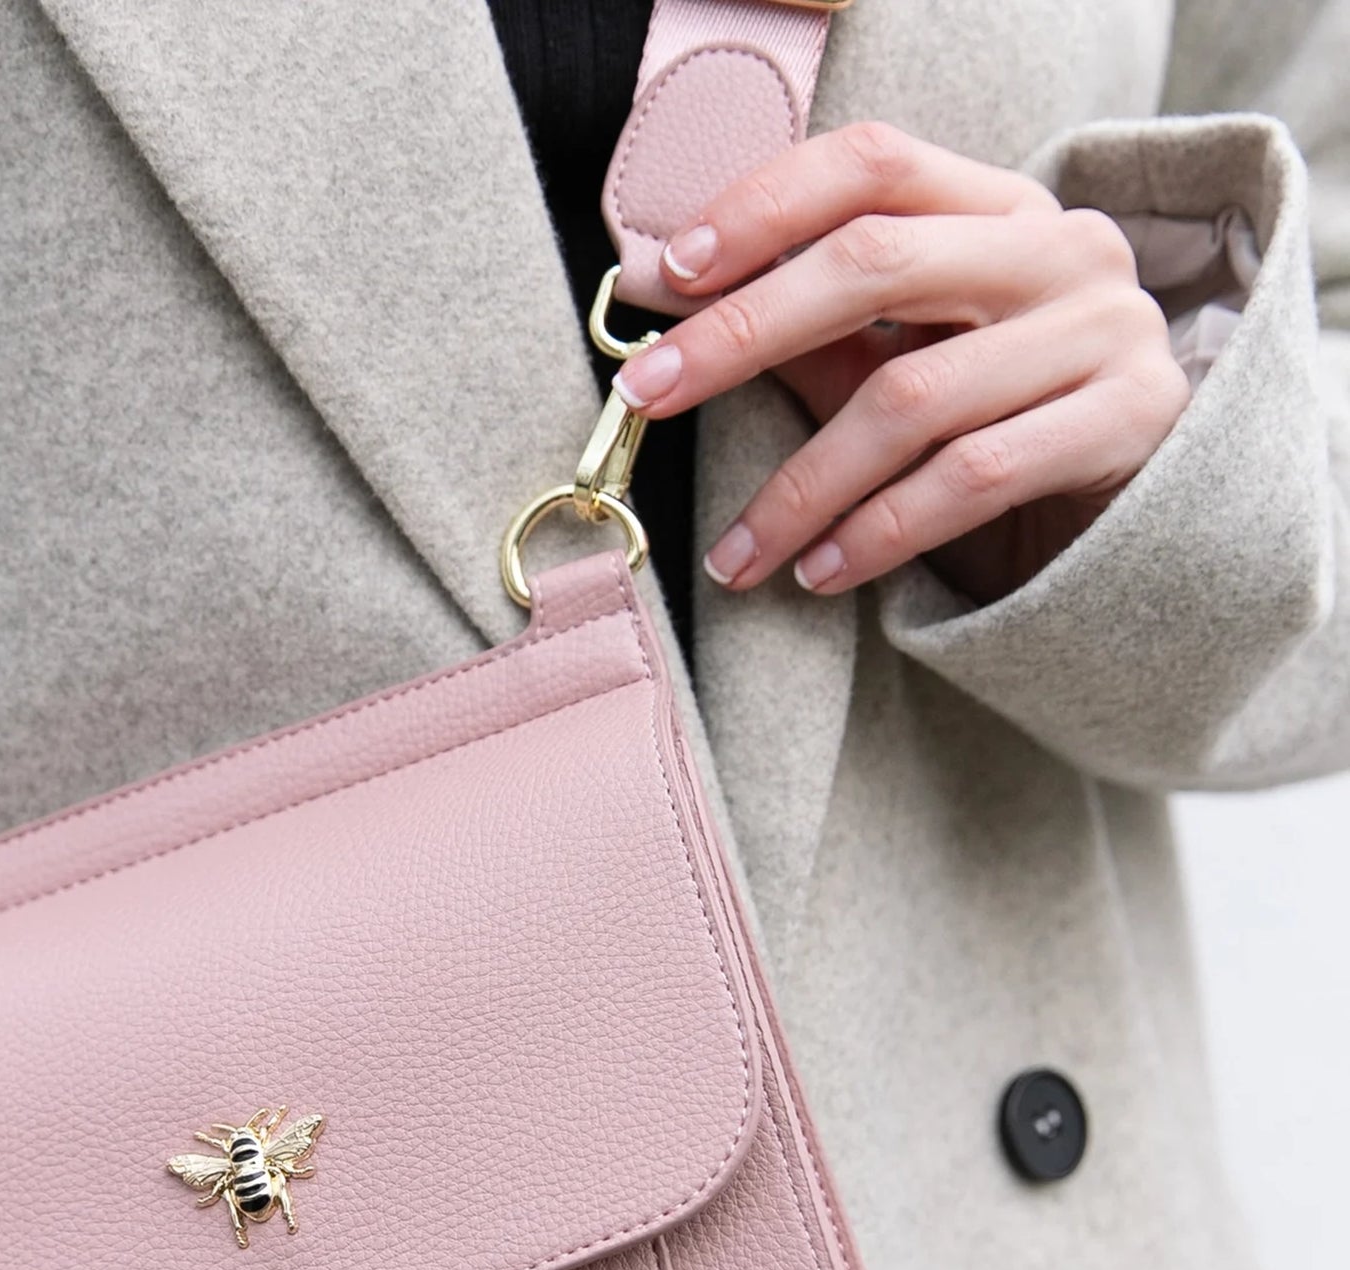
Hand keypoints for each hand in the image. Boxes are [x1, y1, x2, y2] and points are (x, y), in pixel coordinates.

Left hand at [613, 121, 1190, 604]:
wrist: (1154, 516)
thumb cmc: (1002, 428)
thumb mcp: (906, 367)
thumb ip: (814, 331)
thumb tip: (671, 293)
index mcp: (997, 208)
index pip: (870, 166)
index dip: (761, 209)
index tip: (667, 276)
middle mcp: (1058, 249)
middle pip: (876, 264)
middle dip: (743, 333)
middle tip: (646, 396)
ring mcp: (1103, 331)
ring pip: (912, 397)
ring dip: (800, 487)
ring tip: (735, 557)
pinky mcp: (1127, 422)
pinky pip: (969, 478)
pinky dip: (876, 533)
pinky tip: (818, 573)